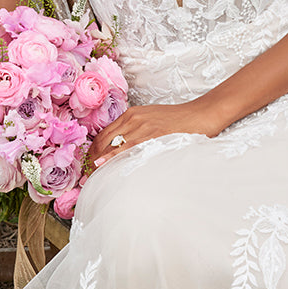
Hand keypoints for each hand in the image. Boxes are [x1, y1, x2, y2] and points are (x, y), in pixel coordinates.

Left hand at [88, 100, 220, 168]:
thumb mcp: (152, 120)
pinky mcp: (152, 134)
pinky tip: (102, 163)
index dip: (94, 149)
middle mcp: (133, 117)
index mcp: (131, 114)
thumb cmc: (179, 120)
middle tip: (87, 173)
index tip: (90, 163)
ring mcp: (142, 125)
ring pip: (112, 143)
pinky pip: (127, 147)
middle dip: (93, 156)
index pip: (104, 133)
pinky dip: (112, 156)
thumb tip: (124, 147)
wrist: (200, 114)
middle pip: (104, 138)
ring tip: (92, 174)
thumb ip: (137, 129)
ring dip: (100, 159)